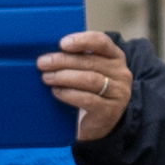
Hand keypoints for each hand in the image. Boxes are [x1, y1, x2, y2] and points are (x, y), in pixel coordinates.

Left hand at [39, 28, 135, 144]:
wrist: (97, 124)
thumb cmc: (88, 92)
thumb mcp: (87, 71)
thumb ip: (76, 59)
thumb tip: (50, 51)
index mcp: (115, 57)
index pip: (101, 42)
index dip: (81, 40)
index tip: (62, 43)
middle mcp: (121, 73)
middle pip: (90, 62)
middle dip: (63, 61)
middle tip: (43, 63)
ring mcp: (118, 93)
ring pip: (90, 79)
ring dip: (64, 77)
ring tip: (47, 77)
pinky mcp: (110, 110)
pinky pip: (88, 99)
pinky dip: (69, 94)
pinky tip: (57, 92)